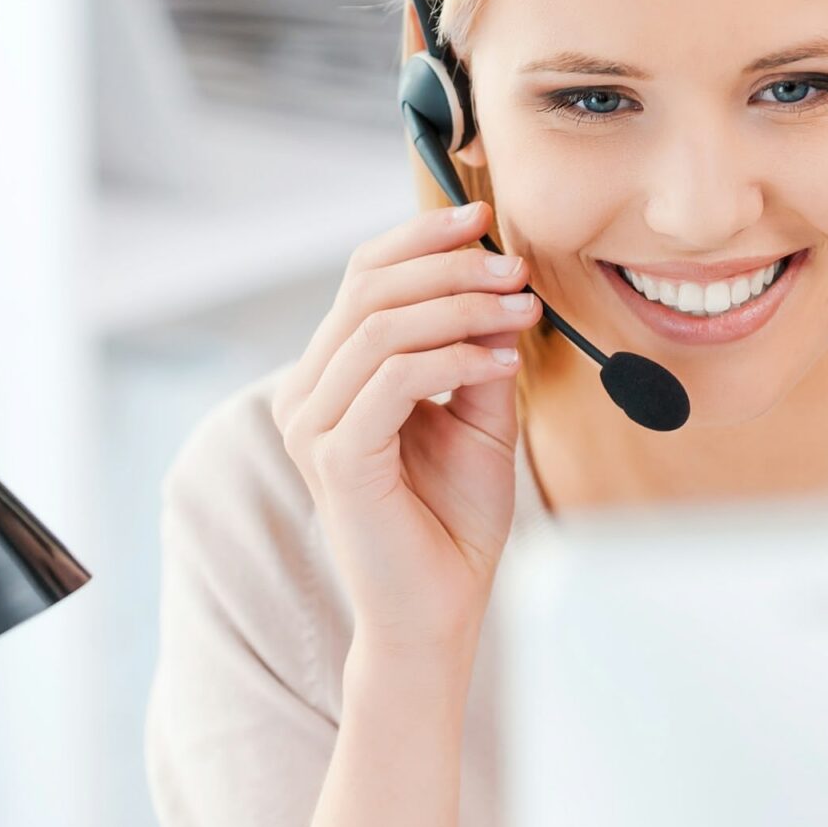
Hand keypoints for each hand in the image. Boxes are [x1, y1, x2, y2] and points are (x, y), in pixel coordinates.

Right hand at [271, 200, 540, 661]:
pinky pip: (394, 379)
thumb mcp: (476, 416)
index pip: (362, 278)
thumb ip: (476, 351)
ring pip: (381, 327)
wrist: (438, 610)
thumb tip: (500, 280)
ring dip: (462, 308)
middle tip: (516, 270)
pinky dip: (455, 358)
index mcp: (329, 377)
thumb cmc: (453, 520)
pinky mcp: (337, 458)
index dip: (420, 239)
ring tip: (522, 312)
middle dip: (449, 267)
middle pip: (367, 289)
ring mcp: (312, 426)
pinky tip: (502, 363)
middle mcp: (305, 394)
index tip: (482, 216)